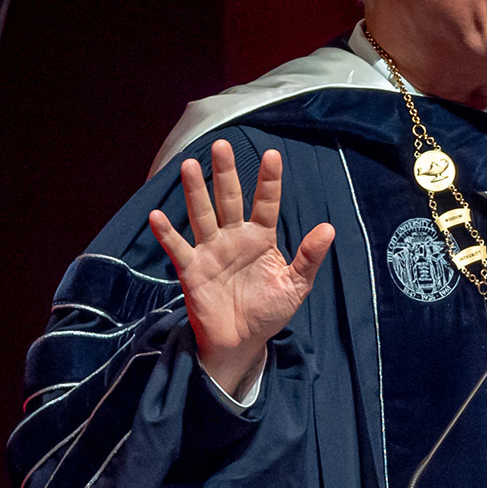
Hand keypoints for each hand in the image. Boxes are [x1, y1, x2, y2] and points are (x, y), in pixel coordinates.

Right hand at [146, 141, 335, 396]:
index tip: (273, 154)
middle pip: (229, 200)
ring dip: (195, 192)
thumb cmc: (269, 310)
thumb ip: (309, 257)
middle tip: (222, 146)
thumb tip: (329, 228)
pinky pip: (178, 248)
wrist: (242, 341)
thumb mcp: (295, 285)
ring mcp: (211, 251)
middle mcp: (234, 238)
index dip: (269, 181)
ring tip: (189, 165)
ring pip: (202, 215)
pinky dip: (167, 233)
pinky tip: (157, 215)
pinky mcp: (192, 270)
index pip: (266, 204)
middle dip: (226, 174)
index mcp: (261, 238)